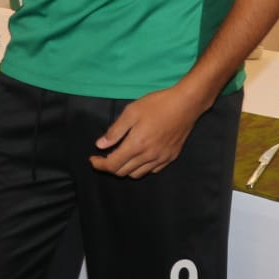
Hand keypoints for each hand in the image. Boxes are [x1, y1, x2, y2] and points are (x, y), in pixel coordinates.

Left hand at [88, 85, 205, 177]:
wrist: (186, 104)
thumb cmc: (157, 104)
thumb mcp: (131, 112)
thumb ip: (115, 131)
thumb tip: (100, 145)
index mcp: (136, 145)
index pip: (113, 164)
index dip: (100, 164)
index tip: (93, 159)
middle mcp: (148, 156)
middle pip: (123, 172)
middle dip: (110, 167)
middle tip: (104, 157)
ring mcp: (161, 159)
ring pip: (137, 174)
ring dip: (125, 169)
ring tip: (120, 157)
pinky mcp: (171, 157)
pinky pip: (152, 170)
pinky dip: (141, 168)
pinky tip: (139, 157)